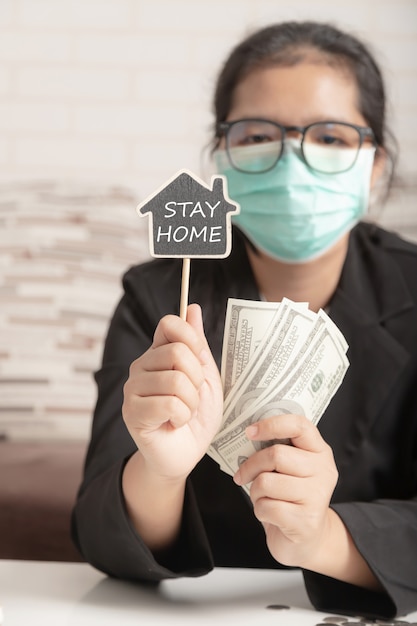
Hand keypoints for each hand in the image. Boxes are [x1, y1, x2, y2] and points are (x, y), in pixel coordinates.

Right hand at [122, 303, 222, 480]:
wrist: (184, 455)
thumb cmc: (196, 417)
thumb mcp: (206, 378)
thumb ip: (197, 344)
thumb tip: (192, 308)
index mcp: (158, 354)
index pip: (170, 324)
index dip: (192, 339)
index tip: (200, 360)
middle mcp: (140, 366)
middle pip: (177, 352)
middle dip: (197, 378)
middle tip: (193, 397)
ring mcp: (132, 388)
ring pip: (175, 380)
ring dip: (191, 402)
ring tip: (183, 413)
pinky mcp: (131, 412)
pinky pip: (169, 403)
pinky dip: (182, 416)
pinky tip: (174, 424)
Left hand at [233, 413, 337, 568]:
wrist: (308, 539)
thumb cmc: (291, 497)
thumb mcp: (291, 468)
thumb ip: (278, 450)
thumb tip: (247, 437)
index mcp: (319, 451)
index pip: (299, 425)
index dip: (271, 424)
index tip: (249, 432)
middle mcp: (323, 470)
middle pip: (276, 455)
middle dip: (251, 465)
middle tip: (243, 475)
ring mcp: (317, 496)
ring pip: (267, 482)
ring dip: (255, 491)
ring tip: (263, 497)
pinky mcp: (306, 521)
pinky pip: (267, 507)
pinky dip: (260, 510)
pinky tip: (271, 514)